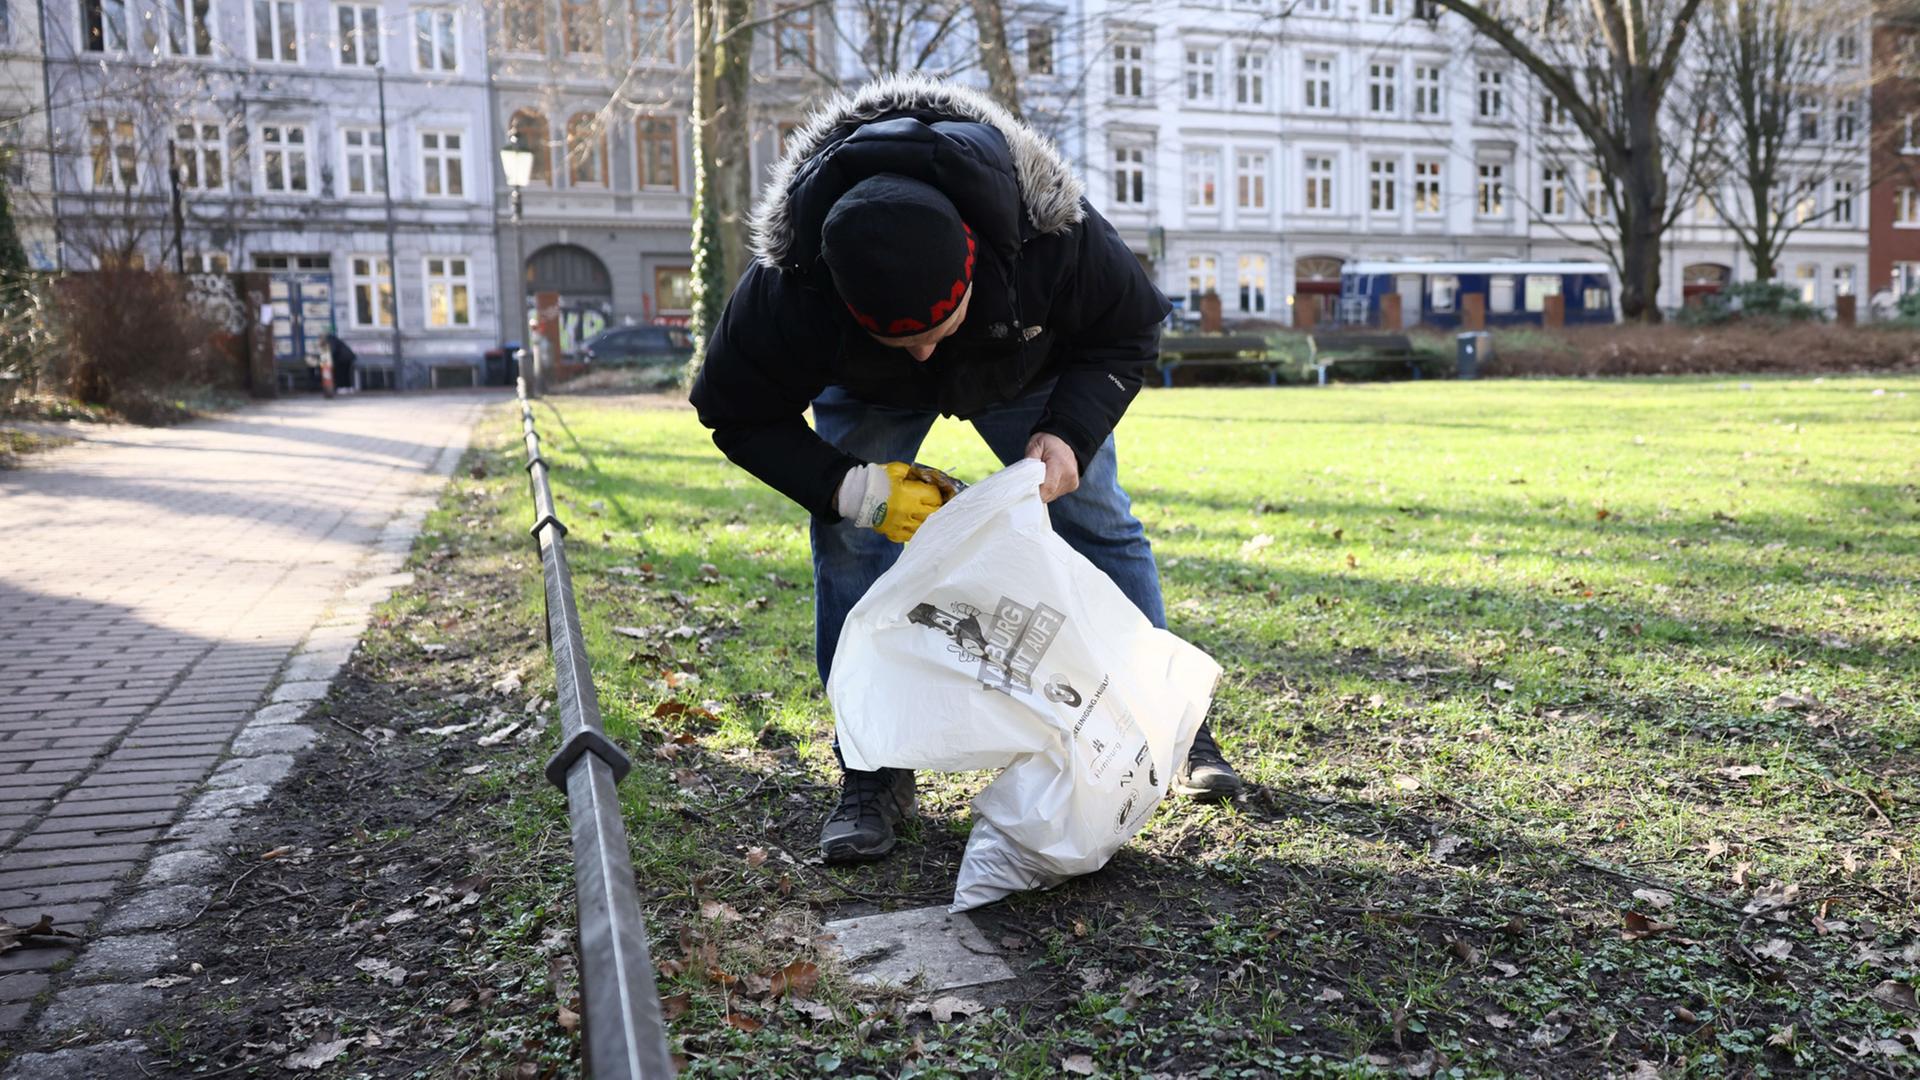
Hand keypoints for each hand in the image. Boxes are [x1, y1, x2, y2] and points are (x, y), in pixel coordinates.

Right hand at [838, 462, 959, 542]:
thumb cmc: (877, 479)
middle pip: (932, 514)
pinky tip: (914, 526)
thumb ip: (913, 473)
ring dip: (927, 521)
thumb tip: (924, 477)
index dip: (936, 494)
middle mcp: (907, 511)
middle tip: (935, 505)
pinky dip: (914, 532)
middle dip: (936, 509)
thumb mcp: (897, 469)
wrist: (856, 494)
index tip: (934, 493)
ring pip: (923, 528)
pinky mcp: (892, 532)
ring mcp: (900, 524)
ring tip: (926, 516)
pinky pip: (909, 537)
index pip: (934, 497)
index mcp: (909, 494)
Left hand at [1024, 433, 1078, 502]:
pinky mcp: (1073, 485)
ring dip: (1043, 491)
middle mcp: (1069, 475)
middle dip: (1037, 492)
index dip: (1035, 493)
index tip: (1024, 492)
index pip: (1047, 487)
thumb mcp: (1035, 445)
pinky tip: (1048, 479)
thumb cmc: (1049, 442)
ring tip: (1040, 478)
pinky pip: (1057, 493)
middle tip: (1028, 484)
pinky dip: (1050, 490)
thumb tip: (1022, 479)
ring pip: (1052, 495)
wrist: (1067, 439)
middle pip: (1049, 493)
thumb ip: (1029, 461)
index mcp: (1059, 464)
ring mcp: (1072, 481)